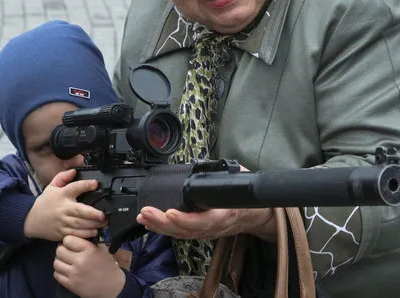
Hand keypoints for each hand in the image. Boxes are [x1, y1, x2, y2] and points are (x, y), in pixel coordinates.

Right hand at [24, 169, 106, 241]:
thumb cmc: (45, 202)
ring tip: (103, 223)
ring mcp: (63, 222)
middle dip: (93, 214)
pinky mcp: (62, 233)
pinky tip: (94, 232)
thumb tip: (74, 171)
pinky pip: (75, 235)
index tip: (95, 183)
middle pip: (80, 211)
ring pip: (80, 225)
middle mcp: (64, 209)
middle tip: (104, 214)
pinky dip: (85, 234)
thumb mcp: (52, 186)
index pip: (74, 188)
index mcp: (62, 195)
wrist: (31, 219)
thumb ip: (63, 177)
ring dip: (93, 225)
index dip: (86, 185)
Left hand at [54, 235, 125, 297]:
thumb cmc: (106, 264)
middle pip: (59, 251)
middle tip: (68, 252)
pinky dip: (60, 272)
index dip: (69, 241)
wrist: (111, 285)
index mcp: (89, 249)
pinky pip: (56, 275)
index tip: (72, 244)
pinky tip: (67, 271)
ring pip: (56, 263)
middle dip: (63, 250)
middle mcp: (81, 261)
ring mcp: (75, 274)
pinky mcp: (71, 284)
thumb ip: (87, 241)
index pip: (68, 239)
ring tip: (67, 262)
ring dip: (60, 261)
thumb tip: (73, 235)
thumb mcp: (101, 249)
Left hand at [137, 165, 274, 240]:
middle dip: (163, 223)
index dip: (186, 220)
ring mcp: (205, 232)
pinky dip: (163, 228)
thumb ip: (228, 174)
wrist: (255, 215)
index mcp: (225, 214)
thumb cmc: (247, 197)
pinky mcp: (198, 232)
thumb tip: (217, 166)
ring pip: (180, 233)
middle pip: (185, 230)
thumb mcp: (241, 181)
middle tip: (147, 213)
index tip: (171, 212)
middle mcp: (213, 227)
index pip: (204, 221)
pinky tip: (150, 222)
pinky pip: (179, 233)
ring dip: (159, 226)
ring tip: (143, 216)